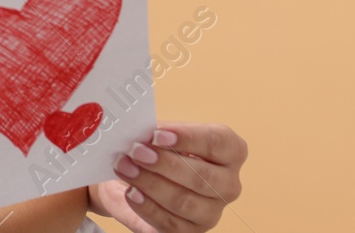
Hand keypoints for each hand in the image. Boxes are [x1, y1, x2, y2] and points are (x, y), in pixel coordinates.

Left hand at [88, 121, 246, 231]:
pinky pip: (170, 222)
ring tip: (125, 168)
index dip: (187, 138)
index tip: (156, 134)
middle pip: (203, 176)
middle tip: (136, 151)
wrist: (137, 178)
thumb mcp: (159, 135)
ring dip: (151, 183)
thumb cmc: (156, 150)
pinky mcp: (191, 232)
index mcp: (229, 151)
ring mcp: (211, 212)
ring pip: (185, 201)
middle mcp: (227, 184)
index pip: (217, 142)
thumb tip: (140, 130)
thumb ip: (156, 132)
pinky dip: (147, 206)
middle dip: (165, 163)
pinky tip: (132, 193)